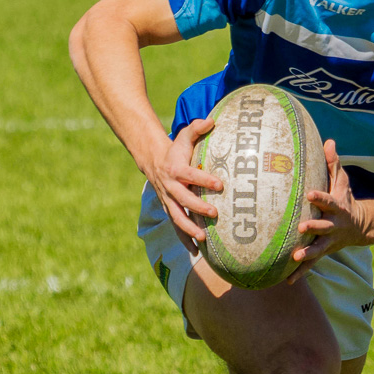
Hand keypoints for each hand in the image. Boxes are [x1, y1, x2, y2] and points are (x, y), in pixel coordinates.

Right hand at [147, 117, 222, 248]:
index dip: (204, 179)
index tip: (220, 183)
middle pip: (183, 199)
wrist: (154, 162)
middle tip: (214, 213)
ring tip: (203, 239)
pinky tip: (196, 252)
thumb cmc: (176, 149)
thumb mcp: (184, 136)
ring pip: (177, 217)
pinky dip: (185, 240)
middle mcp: (170, 187)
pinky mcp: (170, 210)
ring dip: (188, 229)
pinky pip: (176, 227)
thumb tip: (212, 120)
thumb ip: (197, 128)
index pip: (190, 175)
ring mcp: (168, 200)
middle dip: (197, 207)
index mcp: (176, 170)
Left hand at [290, 141, 367, 282]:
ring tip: (295, 257)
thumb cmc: (345, 199)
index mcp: (336, 207)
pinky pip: (311, 264)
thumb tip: (328, 141)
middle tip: (301, 228)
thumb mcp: (342, 182)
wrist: (361, 226)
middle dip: (313, 228)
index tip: (309, 194)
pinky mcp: (323, 252)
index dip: (319, 197)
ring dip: (307, 254)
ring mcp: (329, 241)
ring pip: (317, 249)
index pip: (327, 200)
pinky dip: (301, 272)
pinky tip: (287, 280)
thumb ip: (333, 164)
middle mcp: (333, 225)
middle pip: (322, 227)